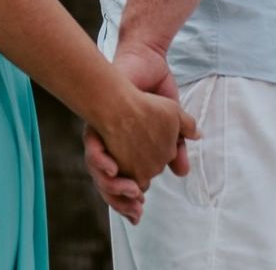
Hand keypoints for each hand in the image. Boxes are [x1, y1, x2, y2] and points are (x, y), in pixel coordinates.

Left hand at [85, 42, 194, 222]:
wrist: (145, 63)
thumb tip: (182, 172)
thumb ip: (177, 148)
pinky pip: (92, 148)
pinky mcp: (96, 122)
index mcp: (126, 152)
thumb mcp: (173, 125)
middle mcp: (110, 146)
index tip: (139, 212)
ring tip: (128, 191)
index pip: (123, 186)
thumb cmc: (157, 94)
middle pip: (108, 185)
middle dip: (120, 200)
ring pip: (98, 171)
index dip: (129, 202)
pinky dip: (100, 161)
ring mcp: (103, 135)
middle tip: (135, 209)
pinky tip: (113, 169)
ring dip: (111, 186)